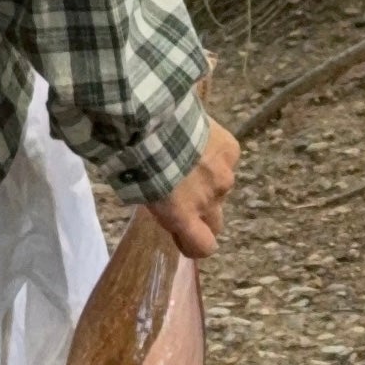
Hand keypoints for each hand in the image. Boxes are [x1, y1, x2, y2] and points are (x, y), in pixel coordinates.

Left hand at [147, 118, 239, 259]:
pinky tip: (199, 136)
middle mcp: (209, 200)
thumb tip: (163, 206)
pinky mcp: (231, 149)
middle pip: (217, 221)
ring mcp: (224, 174)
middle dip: (204, 212)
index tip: (185, 234)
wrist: (153, 118)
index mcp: (182, 215)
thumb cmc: (133, 158)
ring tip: (187, 153)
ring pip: (221, 183)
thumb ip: (160, 205)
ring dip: (208, 175)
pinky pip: (226, 156)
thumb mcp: (139, 190)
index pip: (204, 247)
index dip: (196, 244)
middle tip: (186, 192)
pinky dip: (215, 149)